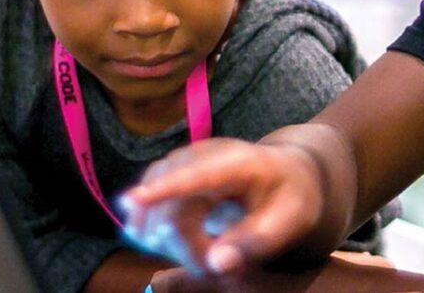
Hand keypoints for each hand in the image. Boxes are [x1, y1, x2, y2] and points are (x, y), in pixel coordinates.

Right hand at [122, 137, 324, 275]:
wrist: (291, 171)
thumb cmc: (291, 195)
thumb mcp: (289, 221)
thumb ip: (254, 242)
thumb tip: (216, 264)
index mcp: (240, 162)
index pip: (198, 174)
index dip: (165, 188)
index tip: (133, 201)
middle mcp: (207, 154)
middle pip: (171, 198)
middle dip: (179, 242)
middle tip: (205, 269)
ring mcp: (188, 159)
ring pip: (155, 198)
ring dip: (164, 236)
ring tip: (195, 258)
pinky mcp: (177, 170)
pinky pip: (153, 196)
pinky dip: (157, 224)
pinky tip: (169, 243)